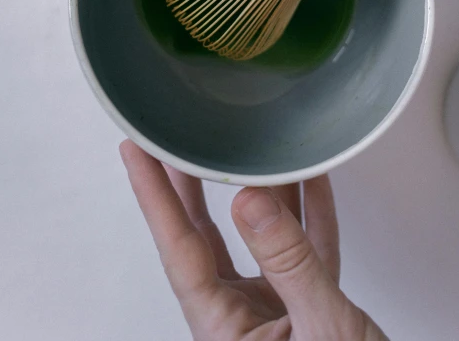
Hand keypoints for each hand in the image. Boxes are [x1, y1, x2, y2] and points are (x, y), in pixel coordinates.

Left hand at [120, 141, 386, 340]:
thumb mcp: (321, 329)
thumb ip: (290, 263)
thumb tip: (249, 202)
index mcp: (225, 331)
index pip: (180, 248)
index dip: (155, 195)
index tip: (137, 151)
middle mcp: (240, 319)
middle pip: (206, 236)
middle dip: (192, 183)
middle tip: (177, 137)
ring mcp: (274, 313)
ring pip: (256, 237)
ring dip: (257, 189)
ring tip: (243, 145)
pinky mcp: (308, 309)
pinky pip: (303, 248)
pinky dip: (309, 213)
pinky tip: (313, 180)